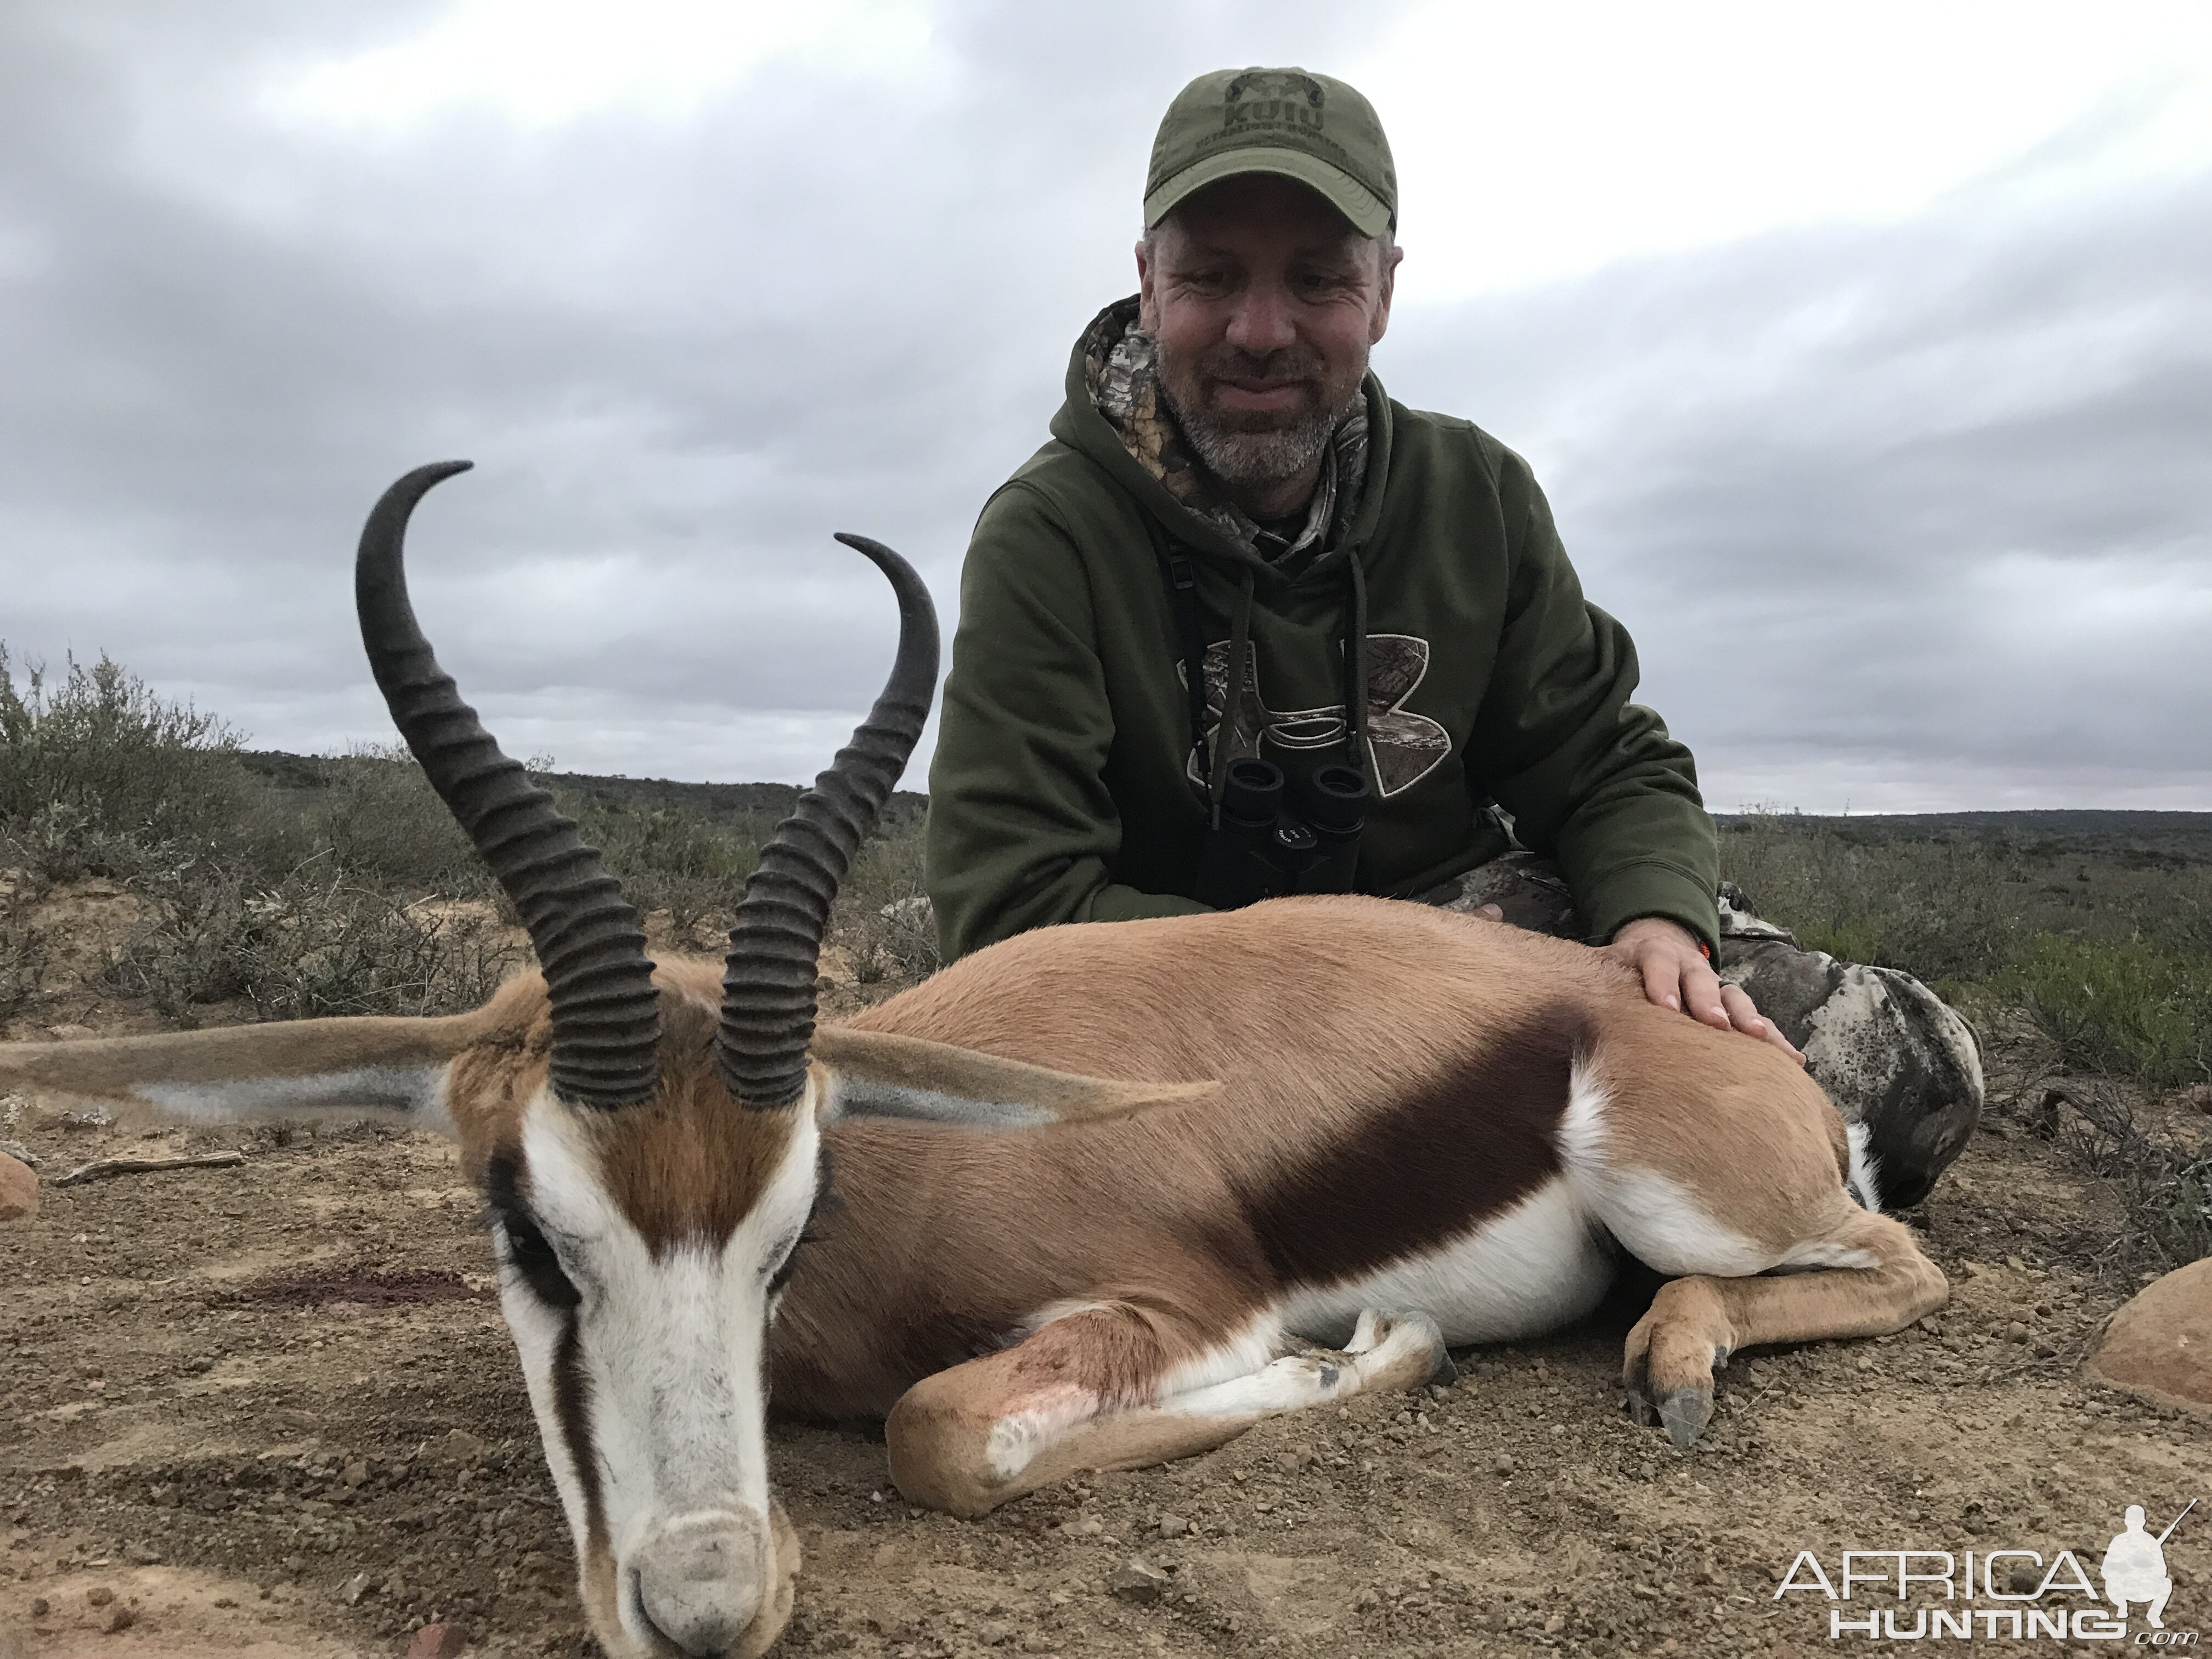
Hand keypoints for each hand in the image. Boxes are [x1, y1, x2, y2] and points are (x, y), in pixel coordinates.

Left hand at [1602, 916, 1804, 1064]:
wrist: (1657, 942)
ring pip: (1736, 1000)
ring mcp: (1715, 987)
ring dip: (1749, 1021)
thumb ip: (1592, 979)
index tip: (1662, 1005)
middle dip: (1709, 1003)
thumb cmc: (1627, 968)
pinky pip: (1757, 1023)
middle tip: (1716, 1025)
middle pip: (1702, 982)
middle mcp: (1690, 968)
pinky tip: (1792, 1063)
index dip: (1660, 983)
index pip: (1657, 965)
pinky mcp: (1734, 1008)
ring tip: (1761, 1041)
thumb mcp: (1607, 965)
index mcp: (1654, 956)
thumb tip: (1554, 991)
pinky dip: (1775, 1042)